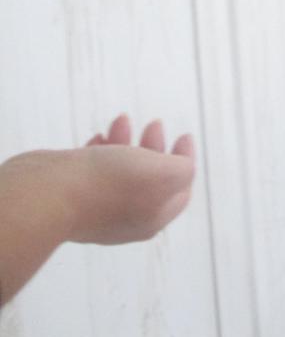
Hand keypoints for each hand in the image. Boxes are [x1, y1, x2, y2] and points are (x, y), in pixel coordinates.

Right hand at [2, 114, 194, 245]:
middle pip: (151, 180)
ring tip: (123, 118)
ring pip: (120, 171)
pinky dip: (101, 149)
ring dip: (127, 142)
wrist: (47, 195)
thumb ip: (183, 169)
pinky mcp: (71, 195)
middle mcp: (126, 218)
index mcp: (153, 218)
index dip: (186, 161)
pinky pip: (92, 171)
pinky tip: (99, 136)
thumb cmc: (107, 184)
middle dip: (157, 146)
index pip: (180, 190)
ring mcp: (97, 208)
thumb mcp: (164, 174)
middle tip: (155, 122)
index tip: (184, 134)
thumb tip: (183, 166)